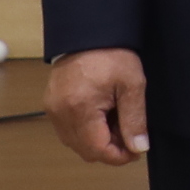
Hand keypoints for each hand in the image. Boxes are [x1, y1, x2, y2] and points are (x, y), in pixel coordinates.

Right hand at [46, 49, 150, 165]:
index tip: (136, 150)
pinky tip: (101, 115)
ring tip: (116, 120)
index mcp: (80, 108)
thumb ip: (135, 120)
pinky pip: (68, 130)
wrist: (88, 33)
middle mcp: (60, 113)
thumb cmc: (111, 54)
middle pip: (85, 151)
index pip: (97, 150)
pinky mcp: (51, 105)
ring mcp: (53, 110)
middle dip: (110, 148)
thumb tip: (138, 147)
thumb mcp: (132, 85)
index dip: (119, 156)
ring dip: (97, 140)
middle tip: (129, 132)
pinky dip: (86, 130)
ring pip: (75, 143)